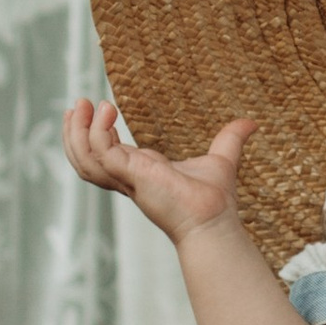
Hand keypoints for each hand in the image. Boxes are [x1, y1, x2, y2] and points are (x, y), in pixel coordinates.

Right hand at [63, 98, 255, 247]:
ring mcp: (127, 178)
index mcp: (140, 172)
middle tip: (76, 104)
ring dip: (77, 132)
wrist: (215, 220)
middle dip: (75, 131)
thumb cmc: (214, 200)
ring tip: (82, 105)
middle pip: (84, 157)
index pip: (104, 154)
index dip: (93, 133)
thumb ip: (230, 139)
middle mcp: (128, 177)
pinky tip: (108, 111)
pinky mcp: (132, 176)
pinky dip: (98, 133)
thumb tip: (251, 124)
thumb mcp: (221, 160)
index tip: (91, 108)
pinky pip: (102, 153)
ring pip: (85, 158)